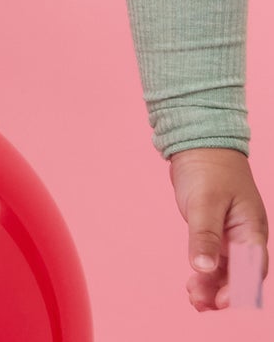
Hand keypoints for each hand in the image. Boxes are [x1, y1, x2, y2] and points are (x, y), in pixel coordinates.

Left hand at [170, 148, 267, 311]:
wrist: (199, 142)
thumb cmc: (208, 167)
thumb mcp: (205, 201)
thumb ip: (204, 235)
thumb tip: (203, 267)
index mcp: (252, 229)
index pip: (252, 268)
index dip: (239, 289)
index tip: (221, 301)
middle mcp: (245, 237)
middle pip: (240, 276)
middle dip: (222, 292)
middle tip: (199, 303)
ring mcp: (231, 236)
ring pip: (227, 272)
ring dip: (212, 287)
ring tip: (193, 299)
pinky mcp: (216, 233)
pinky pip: (215, 261)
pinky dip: (206, 274)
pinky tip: (194, 286)